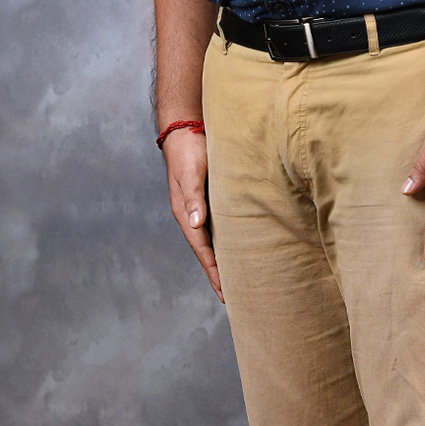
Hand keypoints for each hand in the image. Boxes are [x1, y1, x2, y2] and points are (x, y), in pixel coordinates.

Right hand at [162, 128, 222, 301]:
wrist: (186, 128)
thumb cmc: (189, 149)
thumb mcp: (191, 173)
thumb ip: (194, 198)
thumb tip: (196, 225)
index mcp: (186, 213)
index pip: (202, 249)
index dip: (214, 271)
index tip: (225, 291)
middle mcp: (193, 215)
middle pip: (207, 251)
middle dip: (218, 274)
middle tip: (232, 297)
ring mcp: (202, 208)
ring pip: (214, 241)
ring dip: (223, 260)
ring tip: (237, 279)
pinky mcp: (211, 199)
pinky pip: (220, 227)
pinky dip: (228, 242)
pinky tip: (238, 248)